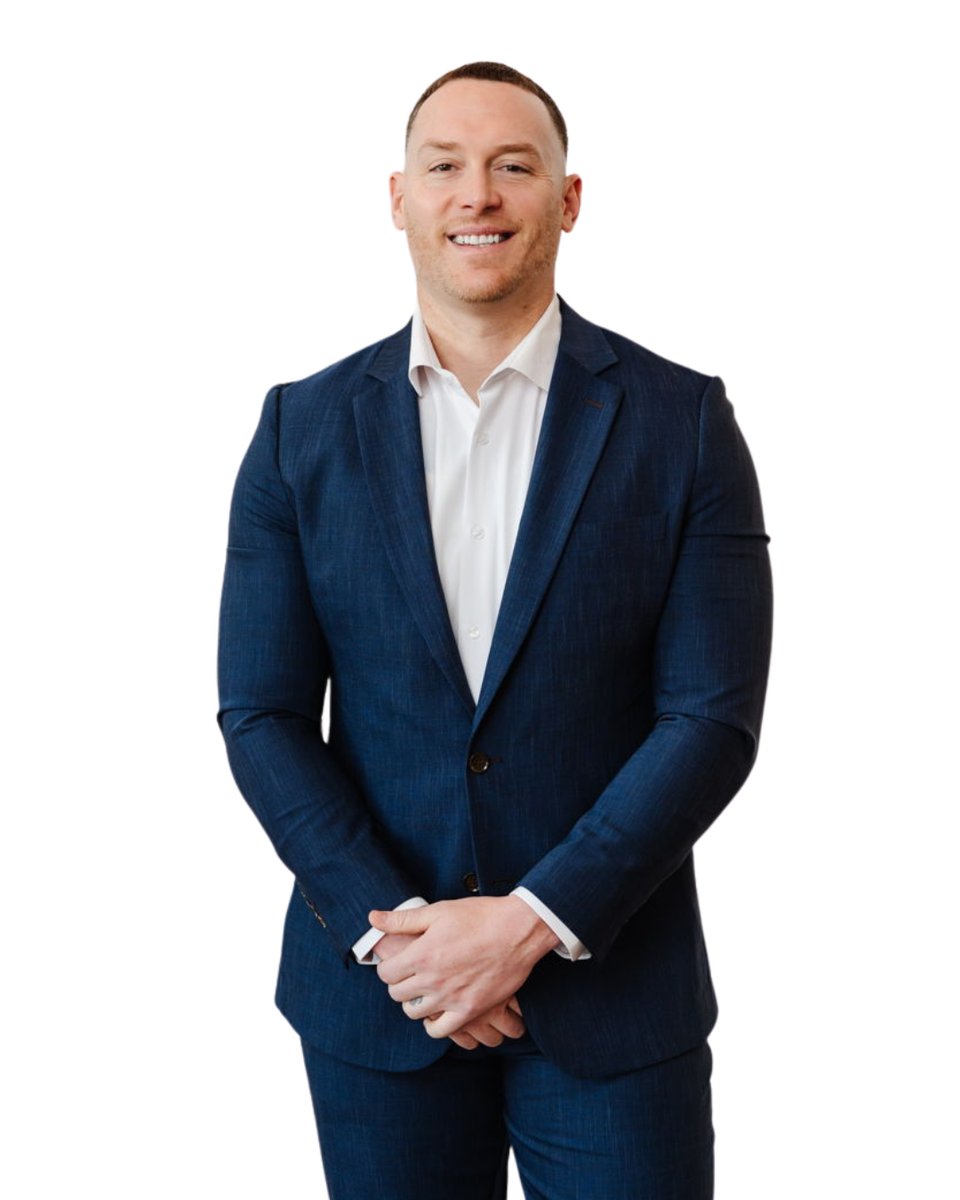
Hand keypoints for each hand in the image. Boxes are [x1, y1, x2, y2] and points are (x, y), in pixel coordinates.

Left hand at [371, 930, 524, 1047]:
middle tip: (411, 974)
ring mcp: (451, 998)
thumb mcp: (438, 911)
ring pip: (414, 1013)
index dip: (389, 967)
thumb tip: (373, 918)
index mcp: (422, 954)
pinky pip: (439, 1031)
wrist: (519, 930)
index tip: (398, 963)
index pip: (386, 974)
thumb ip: (402, 919)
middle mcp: (432, 979)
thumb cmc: (479, 916)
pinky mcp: (470, 1010)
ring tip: (425, 989)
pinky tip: (439, 1009)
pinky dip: (434, 1024)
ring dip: (415, 1002)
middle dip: (399, 984)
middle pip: (397, 994)